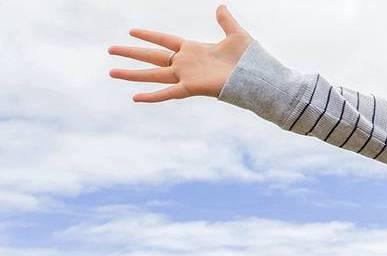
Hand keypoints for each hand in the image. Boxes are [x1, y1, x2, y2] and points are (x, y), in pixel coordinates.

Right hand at [108, 4, 252, 102]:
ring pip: (153, 74)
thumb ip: (225, 21)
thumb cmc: (251, 59)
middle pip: (152, 56)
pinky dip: (152, 96)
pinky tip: (135, 97)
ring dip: (132, 74)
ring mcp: (186, 75)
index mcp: (194, 49)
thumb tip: (221, 6)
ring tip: (111, 72)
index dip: (149, 35)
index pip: (165, 40)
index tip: (131, 31)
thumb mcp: (236, 34)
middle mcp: (186, 62)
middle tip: (110, 50)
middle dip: (131, 53)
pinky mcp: (191, 88)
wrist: (259, 77)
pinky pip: (167, 93)